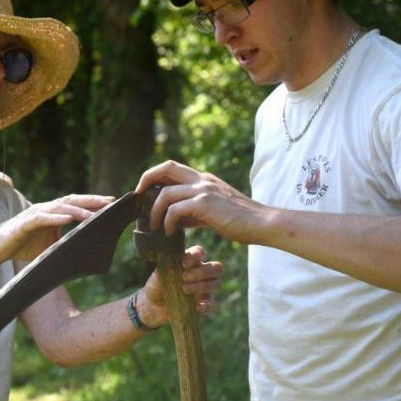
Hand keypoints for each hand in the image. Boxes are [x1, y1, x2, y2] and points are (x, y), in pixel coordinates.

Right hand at [0, 194, 113, 263]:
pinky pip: (43, 218)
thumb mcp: (51, 245)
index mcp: (53, 213)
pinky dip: (56, 218)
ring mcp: (36, 214)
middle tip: (110, 202)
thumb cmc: (24, 247)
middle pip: (72, 201)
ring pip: (60, 208)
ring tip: (93, 213)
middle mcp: (46, 209)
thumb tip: (86, 255)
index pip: (76, 204)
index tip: (111, 204)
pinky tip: (68, 219)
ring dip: (78, 210)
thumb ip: (67, 244)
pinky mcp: (26, 223)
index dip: (93, 203)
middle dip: (91, 201)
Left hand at [136, 160, 270, 243]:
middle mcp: (202, 179)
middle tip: (138, 199)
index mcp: (203, 179)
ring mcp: (204, 190)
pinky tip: (170, 233)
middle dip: (146, 180)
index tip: (143, 192)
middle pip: (166, 168)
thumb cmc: (240, 221)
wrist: (263, 224)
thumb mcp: (212, 212)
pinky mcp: (205, 204)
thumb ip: (192, 212)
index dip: (153, 176)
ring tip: (155, 226)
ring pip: (166, 193)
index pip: (172, 168)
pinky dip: (168, 222)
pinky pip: (175, 210)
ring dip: (155, 211)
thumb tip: (173, 219)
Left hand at [138, 245, 222, 326]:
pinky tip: (196, 307)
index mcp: (190, 261)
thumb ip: (165, 268)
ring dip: (202, 286)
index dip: (196, 256)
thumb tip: (173, 265)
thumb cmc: (156, 284)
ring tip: (184, 289)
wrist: (152, 305)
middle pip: (217, 267)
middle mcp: (200, 274)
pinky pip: (212, 304)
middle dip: (203, 272)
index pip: (200, 252)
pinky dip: (206, 305)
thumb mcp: (157, 275)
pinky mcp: (202, 304)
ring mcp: (204, 289)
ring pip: (217, 283)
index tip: (183, 264)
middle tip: (184, 277)